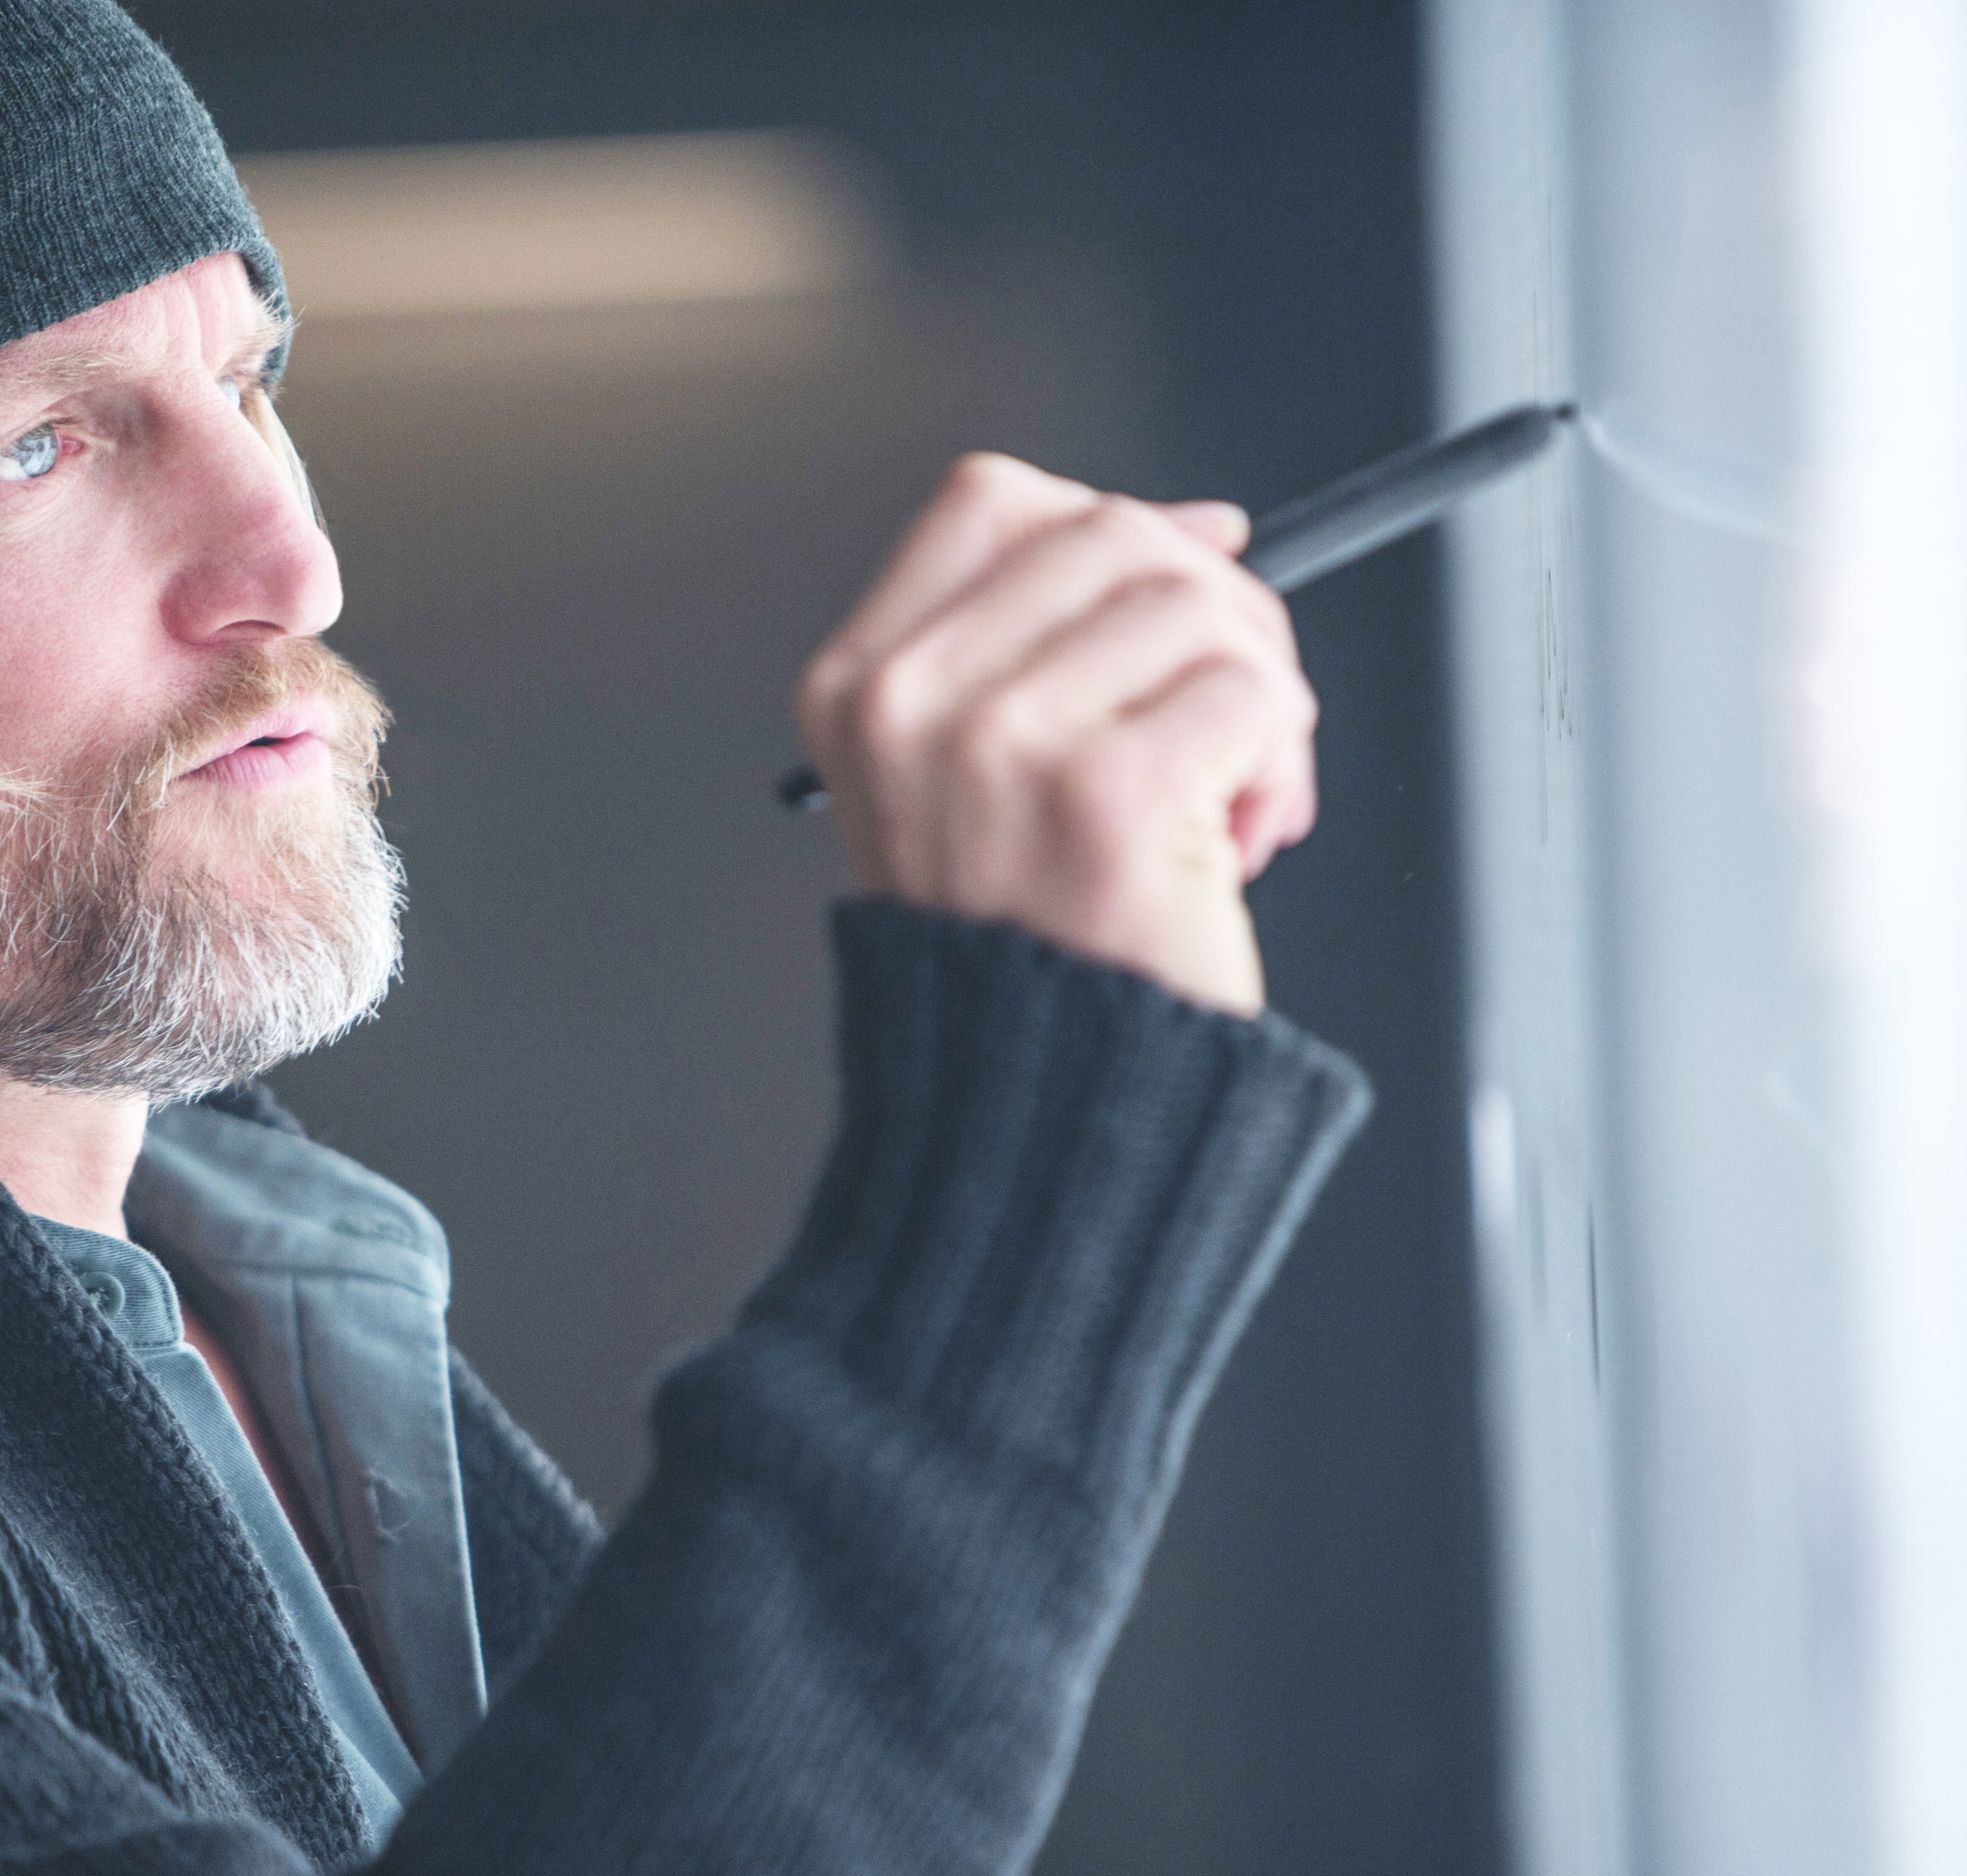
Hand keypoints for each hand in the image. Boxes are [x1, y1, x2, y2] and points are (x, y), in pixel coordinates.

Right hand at [793, 453, 1318, 1016]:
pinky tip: (1240, 839)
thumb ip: (1048, 642)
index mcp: (859, 688)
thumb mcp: (966, 777)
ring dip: (1260, 702)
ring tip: (1229, 801)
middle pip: (1115, 534)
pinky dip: (1281, 768)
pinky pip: (1252, 697)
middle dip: (1214, 612)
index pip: (990, 501)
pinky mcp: (1106, 794)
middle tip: (1230, 715)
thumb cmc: (1022, 953)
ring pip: (1201, 608)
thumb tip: (1203, 528)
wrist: (1031, 1111)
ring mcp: (1000, 745)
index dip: (1108, 513)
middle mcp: (910, 705)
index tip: (1181, 566)